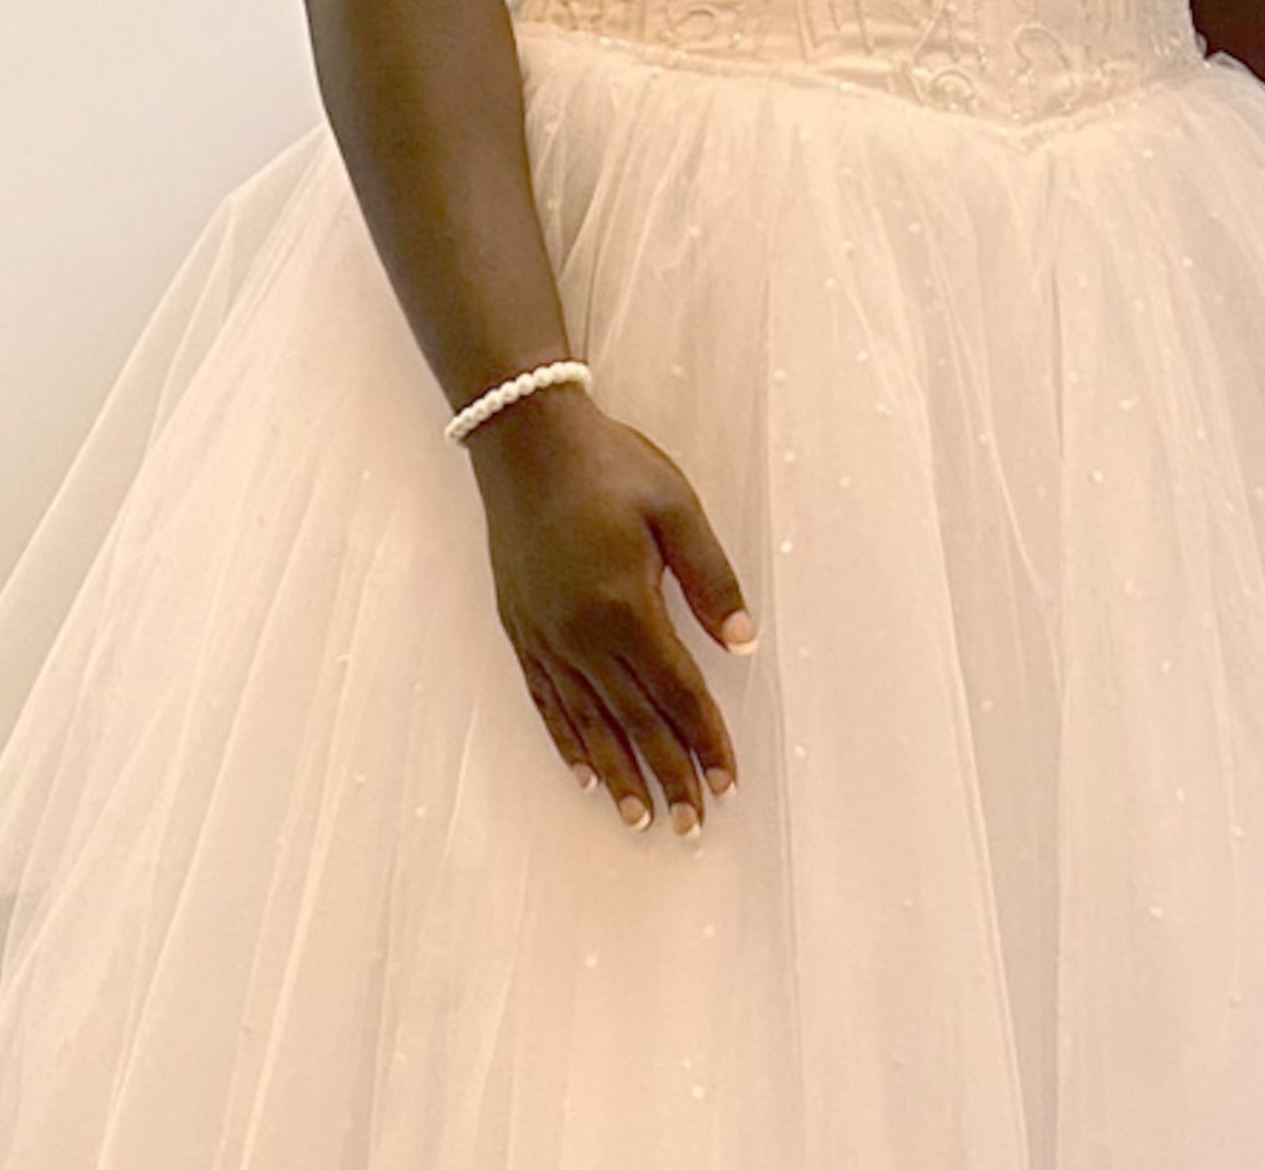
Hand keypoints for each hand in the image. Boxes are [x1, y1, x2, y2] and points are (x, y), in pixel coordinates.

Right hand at [467, 387, 755, 833]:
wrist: (525, 440)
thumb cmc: (608, 465)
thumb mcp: (675, 507)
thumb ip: (710, 576)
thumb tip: (743, 640)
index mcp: (626, 605)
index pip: (677, 691)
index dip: (705, 739)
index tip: (726, 780)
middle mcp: (582, 634)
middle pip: (634, 720)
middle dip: (668, 775)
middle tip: (692, 824)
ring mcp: (546, 637)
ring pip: (588, 722)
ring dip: (619, 773)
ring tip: (642, 818)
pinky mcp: (521, 630)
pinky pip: (547, 701)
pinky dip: (568, 742)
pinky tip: (585, 773)